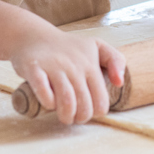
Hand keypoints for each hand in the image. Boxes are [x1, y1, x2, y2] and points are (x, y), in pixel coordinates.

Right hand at [9, 28, 125, 124]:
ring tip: (64, 116)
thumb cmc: (67, 47)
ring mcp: (54, 66)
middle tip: (74, 117)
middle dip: (80, 118)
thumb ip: (115, 60)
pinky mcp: (34, 68)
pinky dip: (48, 103)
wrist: (33, 36)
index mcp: (90, 65)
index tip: (87, 110)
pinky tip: (48, 103)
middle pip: (84, 104)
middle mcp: (74, 66)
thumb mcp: (96, 46)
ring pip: (67, 100)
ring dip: (66, 115)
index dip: (96, 112)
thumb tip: (119, 83)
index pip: (101, 100)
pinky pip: (43, 91)